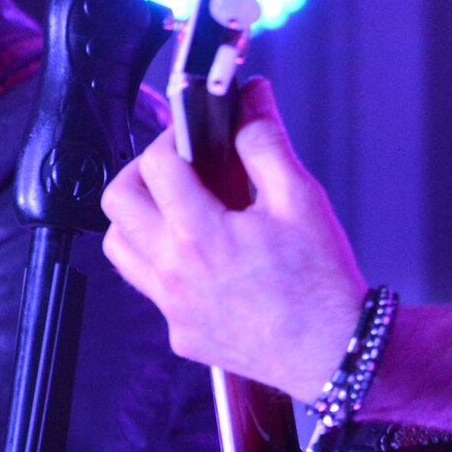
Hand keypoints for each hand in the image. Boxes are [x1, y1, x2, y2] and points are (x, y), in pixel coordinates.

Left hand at [101, 76, 368, 399]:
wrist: (334, 352)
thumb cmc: (321, 283)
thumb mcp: (301, 198)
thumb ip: (266, 142)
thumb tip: (251, 100)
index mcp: (200, 233)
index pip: (156, 164)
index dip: (173, 135)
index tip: (194, 132)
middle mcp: (174, 272)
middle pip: (117, 203)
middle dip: (141, 171)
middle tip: (176, 165)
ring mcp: (171, 307)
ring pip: (120, 247)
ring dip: (140, 218)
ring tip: (180, 207)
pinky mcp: (180, 333)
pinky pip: (149, 288)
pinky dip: (163, 261)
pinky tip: (202, 255)